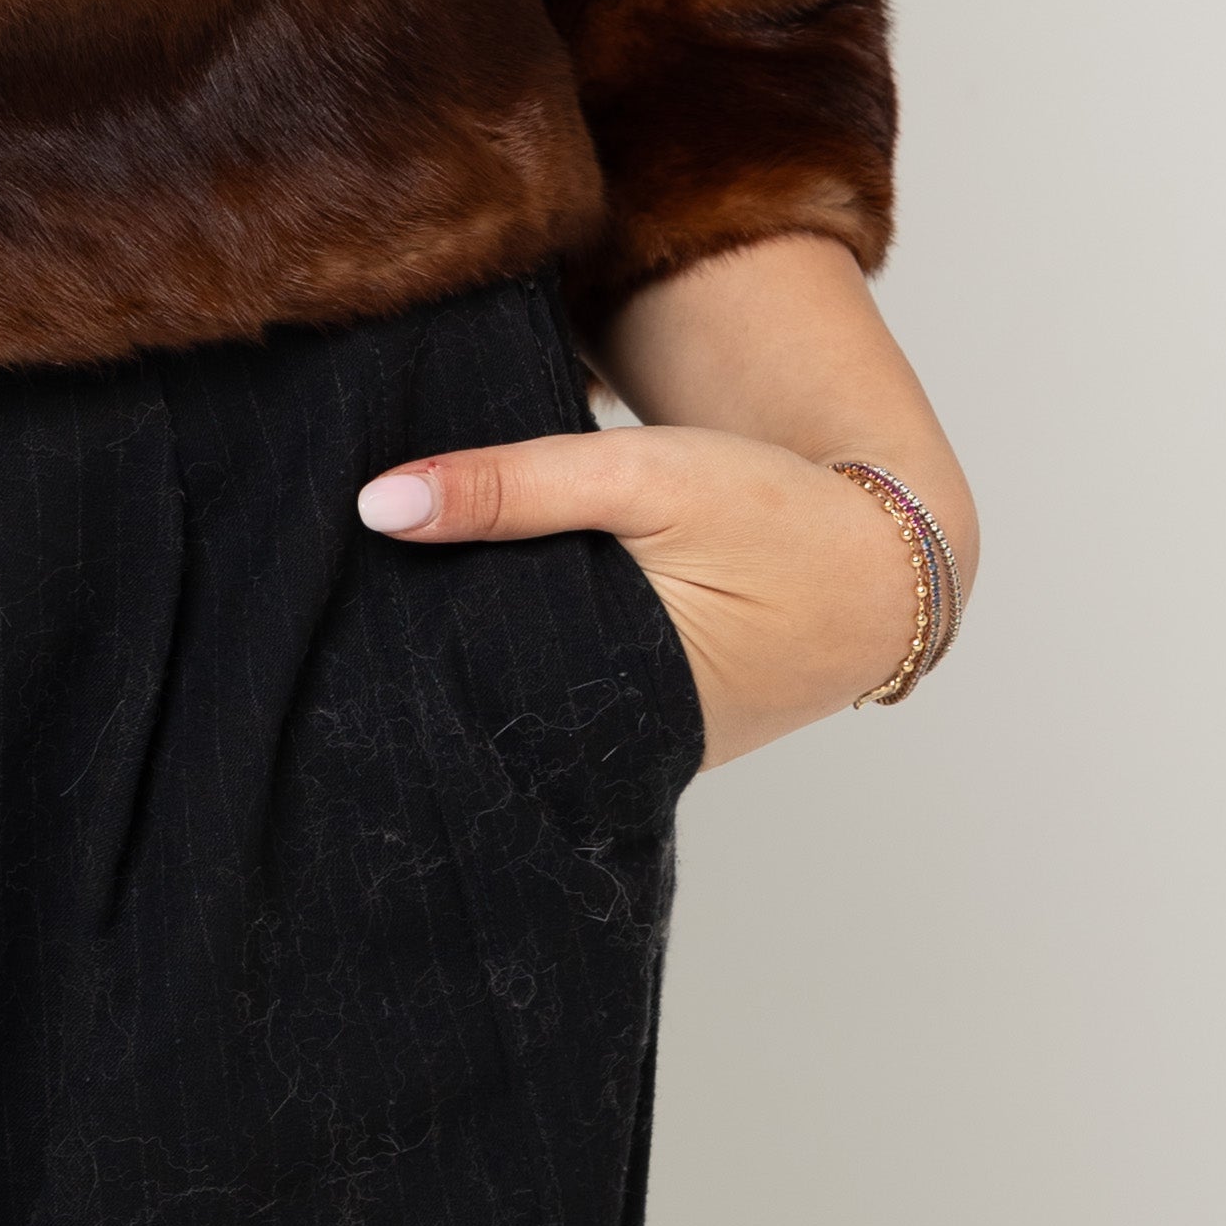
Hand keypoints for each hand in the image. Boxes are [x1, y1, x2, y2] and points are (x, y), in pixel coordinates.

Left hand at [355, 421, 926, 768]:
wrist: (887, 558)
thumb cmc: (772, 511)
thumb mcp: (639, 477)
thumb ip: (513, 485)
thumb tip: (376, 505)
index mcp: (620, 703)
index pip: (474, 691)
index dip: (406, 643)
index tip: (338, 598)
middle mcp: (624, 748)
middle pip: (492, 702)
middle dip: (430, 651)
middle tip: (343, 592)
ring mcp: (642, 746)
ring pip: (527, 697)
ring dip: (479, 645)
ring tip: (392, 592)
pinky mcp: (654, 722)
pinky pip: (568, 690)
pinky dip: (530, 646)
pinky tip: (478, 600)